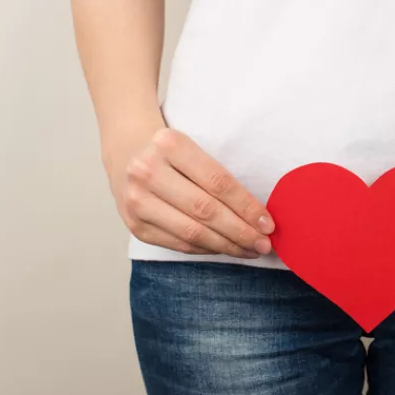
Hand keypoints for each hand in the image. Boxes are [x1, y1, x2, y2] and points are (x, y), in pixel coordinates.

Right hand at [106, 128, 274, 256]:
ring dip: (227, 245)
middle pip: (206, 210)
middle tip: (264, 243)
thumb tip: (258, 216)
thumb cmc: (172, 152)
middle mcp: (147, 172)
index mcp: (169, 144)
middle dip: (241, 232)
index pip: (218, 183)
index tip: (267, 223)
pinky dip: (207, 249)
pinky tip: (225, 248)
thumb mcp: (194, 148)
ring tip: (250, 249)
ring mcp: (137, 201)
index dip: (246, 207)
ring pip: (193, 232)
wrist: (127, 151)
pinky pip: (179, 244)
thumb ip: (220, 177)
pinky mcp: (134, 226)